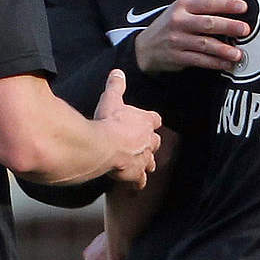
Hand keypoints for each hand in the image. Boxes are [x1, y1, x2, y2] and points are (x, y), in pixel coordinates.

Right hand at [94, 69, 161, 189]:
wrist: (104, 145)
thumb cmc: (108, 121)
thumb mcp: (112, 99)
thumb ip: (116, 85)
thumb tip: (118, 72)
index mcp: (145, 121)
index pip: (155, 119)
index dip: (152, 120)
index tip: (152, 121)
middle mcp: (148, 140)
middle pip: (155, 142)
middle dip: (151, 143)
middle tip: (147, 144)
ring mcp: (143, 158)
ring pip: (150, 162)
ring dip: (147, 162)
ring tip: (146, 165)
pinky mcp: (135, 174)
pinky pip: (140, 180)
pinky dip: (138, 183)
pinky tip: (137, 187)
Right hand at [134, 0, 249, 72]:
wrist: (145, 47)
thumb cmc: (172, 22)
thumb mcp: (184, 2)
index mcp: (183, 5)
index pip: (207, 2)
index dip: (226, 4)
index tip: (243, 6)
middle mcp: (179, 21)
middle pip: (207, 23)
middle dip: (228, 26)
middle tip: (245, 29)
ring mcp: (177, 40)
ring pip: (204, 44)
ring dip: (223, 49)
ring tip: (239, 53)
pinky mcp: (177, 57)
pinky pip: (199, 60)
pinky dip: (214, 63)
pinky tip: (227, 64)